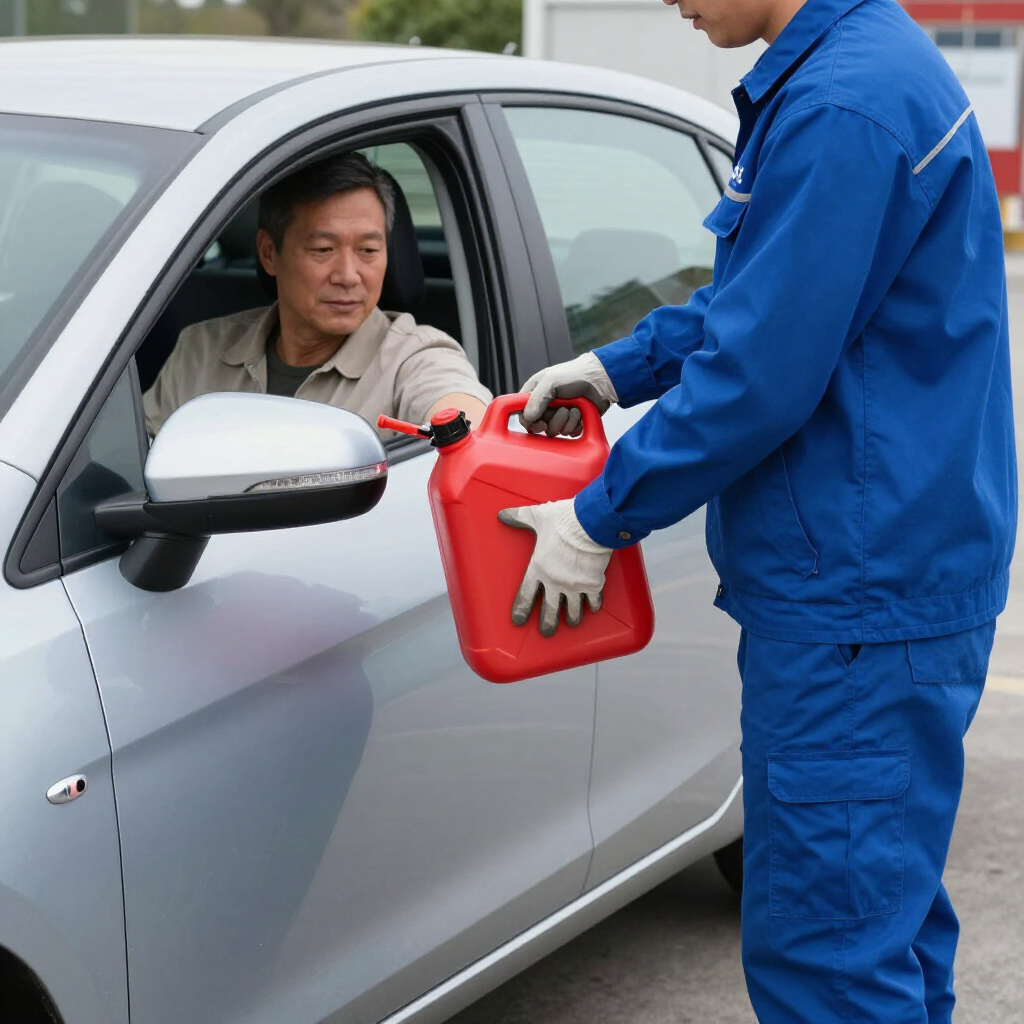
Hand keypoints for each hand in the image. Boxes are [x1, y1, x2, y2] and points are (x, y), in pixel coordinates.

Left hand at [498, 499, 612, 636]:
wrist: (590, 524)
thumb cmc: (562, 520)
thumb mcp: (537, 516)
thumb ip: (519, 517)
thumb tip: (501, 514)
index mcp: (538, 568)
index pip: (525, 595)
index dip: (521, 610)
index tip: (518, 621)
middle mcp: (555, 581)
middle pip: (549, 610)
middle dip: (547, 623)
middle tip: (546, 632)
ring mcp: (575, 585)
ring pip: (573, 610)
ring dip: (572, 618)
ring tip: (572, 623)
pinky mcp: (593, 584)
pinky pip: (594, 600)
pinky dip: (593, 606)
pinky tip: (593, 609)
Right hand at [519, 352, 617, 436]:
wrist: (601, 380)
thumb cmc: (574, 375)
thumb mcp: (551, 381)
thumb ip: (536, 399)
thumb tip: (527, 418)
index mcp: (535, 394)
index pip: (523, 416)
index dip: (530, 422)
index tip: (540, 423)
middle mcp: (545, 406)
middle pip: (539, 427)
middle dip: (553, 421)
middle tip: (563, 410)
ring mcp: (558, 416)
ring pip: (555, 432)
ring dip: (566, 421)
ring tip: (575, 408)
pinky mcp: (572, 422)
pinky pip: (569, 433)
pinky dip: (576, 425)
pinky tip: (581, 414)